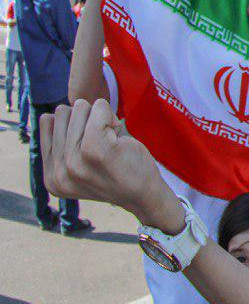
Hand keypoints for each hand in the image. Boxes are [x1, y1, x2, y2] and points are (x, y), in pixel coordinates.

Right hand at [39, 99, 175, 224]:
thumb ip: (63, 146)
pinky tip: (119, 136)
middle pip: (62, 112)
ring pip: (79, 107)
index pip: (48, 122)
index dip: (74, 126)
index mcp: (50, 176)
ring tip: (112, 142)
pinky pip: (98, 108)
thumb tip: (50, 116)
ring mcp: (73, 161)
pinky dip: (111, 115)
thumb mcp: (79, 165)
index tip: (91, 145)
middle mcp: (57, 172)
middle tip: (105, 141)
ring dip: (100, 119)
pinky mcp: (94, 149)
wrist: (144, 195)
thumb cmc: (117, 173)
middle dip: (86, 120)